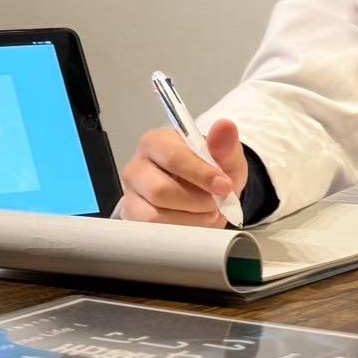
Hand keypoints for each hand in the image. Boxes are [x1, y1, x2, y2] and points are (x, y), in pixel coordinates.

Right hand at [120, 119, 247, 226]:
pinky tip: (194, 220)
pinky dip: (180, 230)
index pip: (173, 158)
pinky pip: (153, 232)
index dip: (201, 175)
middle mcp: (136, 167)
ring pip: (154, 215)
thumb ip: (225, 144)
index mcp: (156, 142)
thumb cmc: (212, 171)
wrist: (207, 193)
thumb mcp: (226, 157)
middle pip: (160, 191)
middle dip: (197, 201)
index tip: (225, 187)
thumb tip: (224, 126)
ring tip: (208, 211)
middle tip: (217, 202)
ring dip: (190, 218)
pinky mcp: (133, 217)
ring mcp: (131, 194)